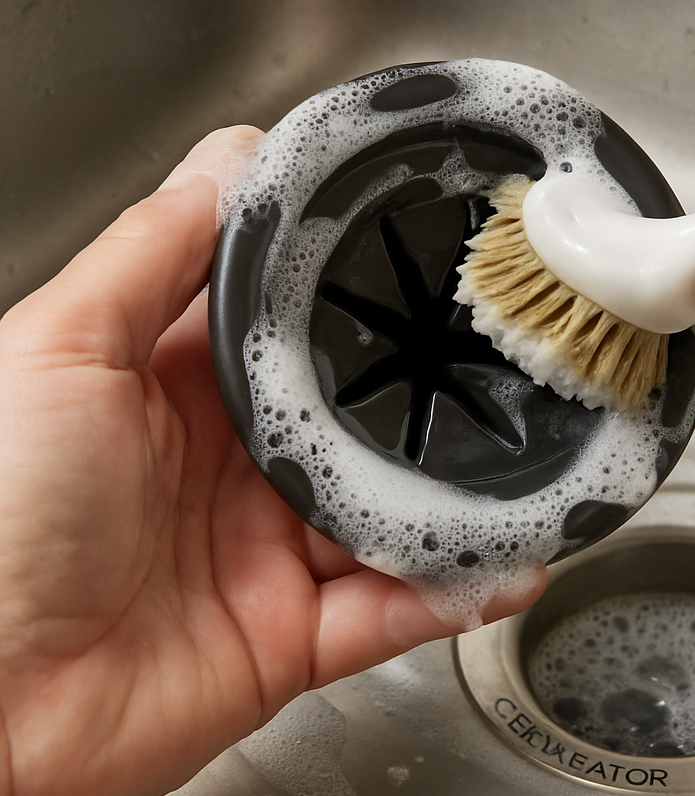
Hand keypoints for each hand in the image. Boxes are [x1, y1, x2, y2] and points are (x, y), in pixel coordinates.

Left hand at [0, 128, 543, 795]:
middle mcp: (237, 467)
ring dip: (462, 501)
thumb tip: (230, 158)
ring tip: (533, 467)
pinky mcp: (293, 637)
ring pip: (392, 517)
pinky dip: (453, 590)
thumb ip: (153, 253)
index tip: (423, 262)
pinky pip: (392, 610)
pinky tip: (509, 562)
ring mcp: (270, 553)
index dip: (356, 298)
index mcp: (184, 391)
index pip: (294, 331)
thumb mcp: (61, 348)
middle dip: (430, 402)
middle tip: (503, 364)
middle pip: (361, 425)